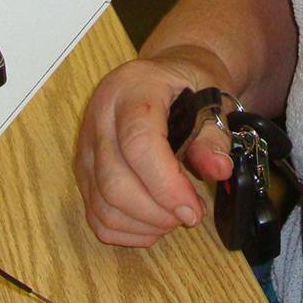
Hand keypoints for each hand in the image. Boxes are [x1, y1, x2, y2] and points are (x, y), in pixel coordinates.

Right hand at [74, 56, 237, 247]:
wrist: (164, 72)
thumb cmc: (188, 83)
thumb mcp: (212, 96)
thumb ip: (214, 134)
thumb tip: (218, 169)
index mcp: (133, 89)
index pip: (138, 143)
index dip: (165, 185)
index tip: (193, 209)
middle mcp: (100, 115)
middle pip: (114, 181)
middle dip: (156, 212)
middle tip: (189, 214)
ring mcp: (87, 143)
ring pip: (102, 203)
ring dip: (142, 224)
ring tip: (173, 217)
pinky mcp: (84, 167)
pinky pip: (95, 213)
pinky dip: (125, 230)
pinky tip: (152, 223)